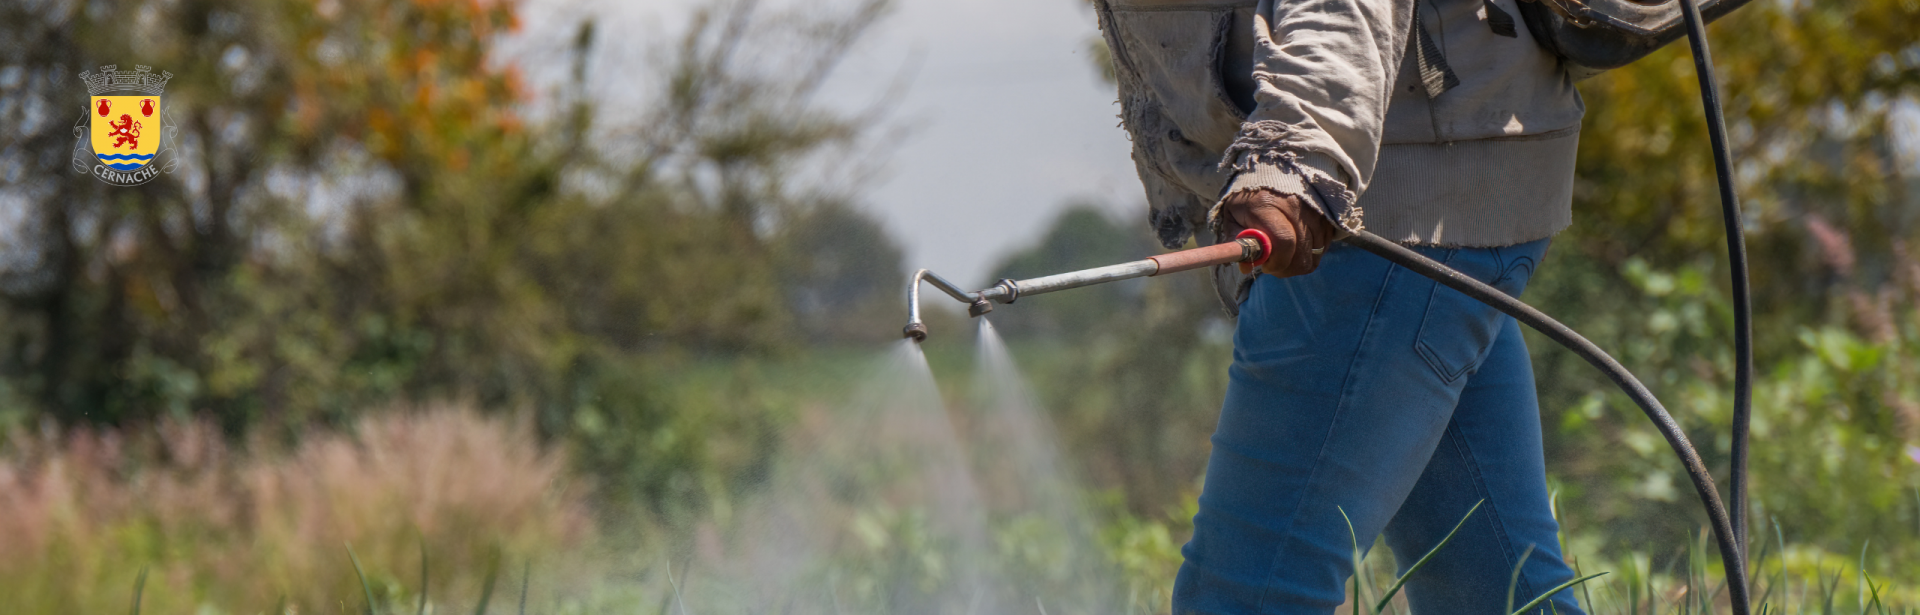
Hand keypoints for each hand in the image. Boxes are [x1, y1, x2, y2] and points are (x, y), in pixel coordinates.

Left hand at [1219, 189, 1334, 277]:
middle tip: (1275, 267)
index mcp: (1267, 205)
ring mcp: (1314, 209)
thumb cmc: (1248, 197)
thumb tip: (1246, 268)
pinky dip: (1312, 252)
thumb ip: (1237, 242)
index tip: (1266, 267)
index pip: (1284, 242)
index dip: (1278, 262)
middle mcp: (1296, 206)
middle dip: (1288, 268)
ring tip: (1285, 256)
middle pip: (1303, 253)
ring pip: (1316, 252)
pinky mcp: (1326, 214)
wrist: (1273, 169)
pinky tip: (1297, 247)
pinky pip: (1325, 245)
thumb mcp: (1232, 215)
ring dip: (1300, 262)